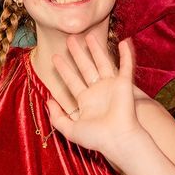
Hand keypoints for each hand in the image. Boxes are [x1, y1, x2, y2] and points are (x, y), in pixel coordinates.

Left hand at [46, 36, 143, 158]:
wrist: (118, 139)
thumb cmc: (96, 138)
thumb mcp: (70, 129)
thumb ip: (57, 117)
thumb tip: (48, 101)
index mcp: (86, 101)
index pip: (71, 81)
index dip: (63, 69)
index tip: (55, 57)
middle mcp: (98, 92)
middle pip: (85, 68)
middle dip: (77, 54)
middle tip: (69, 39)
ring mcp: (112, 87)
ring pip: (102, 63)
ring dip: (97, 49)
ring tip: (89, 35)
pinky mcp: (124, 84)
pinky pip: (126, 66)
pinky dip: (126, 54)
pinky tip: (124, 41)